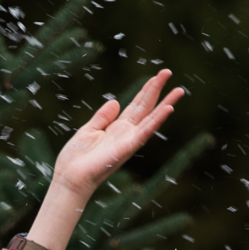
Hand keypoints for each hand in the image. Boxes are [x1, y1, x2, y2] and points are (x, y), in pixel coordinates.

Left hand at [24, 69, 185, 249]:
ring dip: (166, 105)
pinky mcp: (126, 148)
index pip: (136, 105)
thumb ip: (102, 117)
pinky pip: (144, 133)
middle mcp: (126, 134)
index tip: (156, 76)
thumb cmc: (75, 159)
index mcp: (116, 128)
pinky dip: (156, 121)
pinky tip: (168, 109)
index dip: (145, 90)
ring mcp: (128, 141)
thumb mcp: (88, 131)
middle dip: (157, 90)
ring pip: (151, 119)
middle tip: (168, 71)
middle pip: (146, 108)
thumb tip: (116, 101)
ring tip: (179, 90)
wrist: (69, 178)